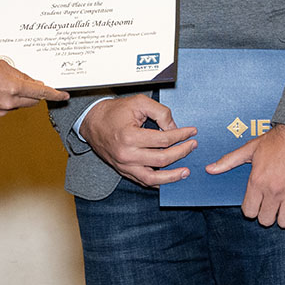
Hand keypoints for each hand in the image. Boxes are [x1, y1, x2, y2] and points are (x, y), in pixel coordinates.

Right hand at [0, 57, 67, 118]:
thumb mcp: (1, 66)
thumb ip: (19, 75)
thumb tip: (29, 82)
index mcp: (13, 87)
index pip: (41, 92)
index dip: (54, 94)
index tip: (63, 95)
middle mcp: (9, 101)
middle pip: (32, 101)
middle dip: (33, 94)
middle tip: (29, 86)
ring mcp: (0, 111)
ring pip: (17, 105)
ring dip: (15, 97)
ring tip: (0, 85)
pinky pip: (5, 109)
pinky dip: (4, 102)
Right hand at [80, 95, 197, 186]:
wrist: (91, 122)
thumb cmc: (114, 111)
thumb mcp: (138, 102)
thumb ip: (160, 112)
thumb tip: (175, 128)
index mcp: (129, 136)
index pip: (163, 139)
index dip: (181, 135)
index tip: (192, 132)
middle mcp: (126, 154)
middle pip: (162, 159)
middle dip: (182, 152)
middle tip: (192, 146)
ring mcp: (124, 165)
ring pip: (153, 178)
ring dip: (173, 176)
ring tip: (186, 172)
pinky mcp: (123, 171)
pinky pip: (143, 182)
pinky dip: (158, 182)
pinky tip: (169, 178)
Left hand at [206, 123, 284, 227]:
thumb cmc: (276, 140)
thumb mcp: (249, 149)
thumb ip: (228, 161)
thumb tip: (209, 169)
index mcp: (258, 181)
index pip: (250, 212)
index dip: (250, 209)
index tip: (253, 203)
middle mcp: (275, 191)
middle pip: (266, 220)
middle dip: (264, 215)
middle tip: (266, 205)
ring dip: (282, 216)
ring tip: (280, 206)